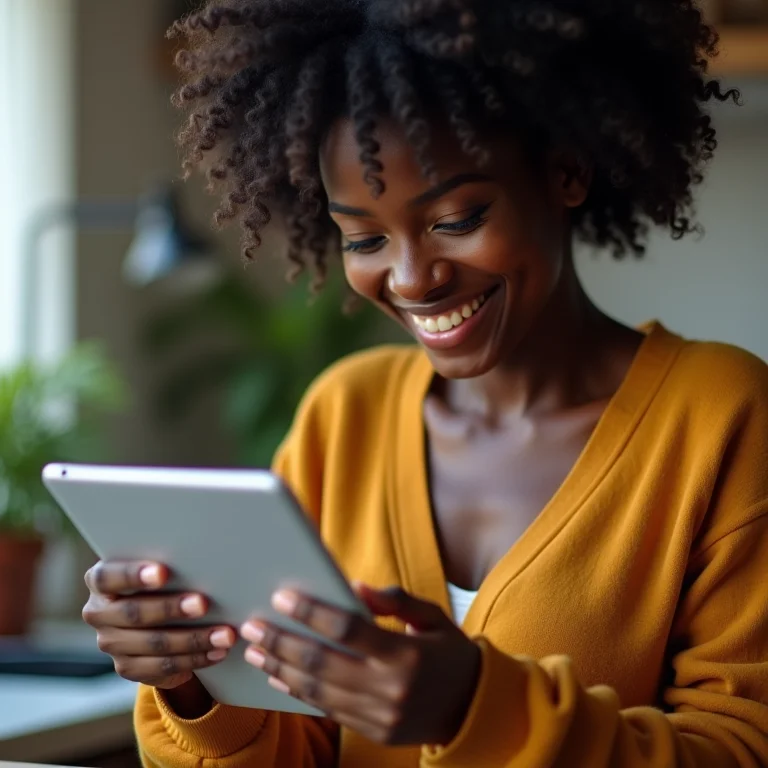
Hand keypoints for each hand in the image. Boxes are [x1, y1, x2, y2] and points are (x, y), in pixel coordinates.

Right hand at [82, 560, 235, 690]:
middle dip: (171, 608)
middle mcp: (99, 613)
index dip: (133, 575)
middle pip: (132, 613)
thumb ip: (168, 564)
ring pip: (153, 644)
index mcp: (100, 582)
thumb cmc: (163, 581)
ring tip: (224, 634)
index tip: (163, 572)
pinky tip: (217, 652)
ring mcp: (111, 643)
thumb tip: (203, 557)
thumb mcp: (160, 571)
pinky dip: (194, 658)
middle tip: (203, 603)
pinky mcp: (127, 667)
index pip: (107, 578)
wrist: (155, 618)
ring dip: (193, 639)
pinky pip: (163, 666)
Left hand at [240, 584, 480, 746]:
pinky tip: (279, 677)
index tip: (282, 596)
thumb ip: (395, 599)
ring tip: (255, 651)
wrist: (474, 708)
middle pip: (322, 662)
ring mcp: (380, 715)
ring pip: (318, 690)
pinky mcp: (374, 731)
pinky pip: (328, 711)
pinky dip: (299, 693)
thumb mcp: (433, 616)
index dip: (312, 612)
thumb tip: (353, 587)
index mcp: (405, 654)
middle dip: (281, 642)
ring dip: (281, 668)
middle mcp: (390, 688)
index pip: (348, 628)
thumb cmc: (451, 653)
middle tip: (251, 626)